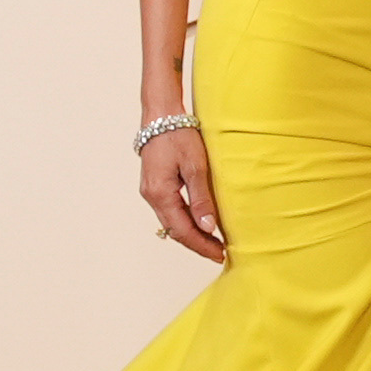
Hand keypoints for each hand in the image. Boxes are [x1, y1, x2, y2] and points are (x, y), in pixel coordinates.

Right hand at [141, 121, 226, 262]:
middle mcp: (151, 196)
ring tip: (212, 241)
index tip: (219, 254)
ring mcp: (150, 191)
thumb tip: (208, 227)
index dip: (201, 245)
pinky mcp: (154, 186)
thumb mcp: (196, 167)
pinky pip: (169, 211)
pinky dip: (184, 221)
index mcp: (160, 194)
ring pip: (171, 222)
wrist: (161, 116)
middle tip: (219, 253)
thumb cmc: (178, 136)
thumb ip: (201, 199)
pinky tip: (198, 222)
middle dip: (197, 243)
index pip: (182, 230)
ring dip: (191, 234)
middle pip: (174, 230)